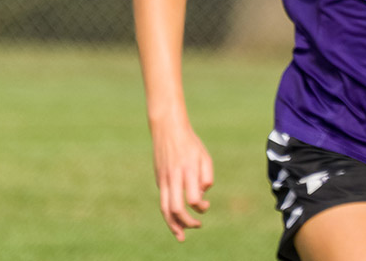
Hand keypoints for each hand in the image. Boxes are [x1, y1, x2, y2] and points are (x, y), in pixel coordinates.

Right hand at [149, 119, 213, 241]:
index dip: (201, 207)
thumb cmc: (190, 142)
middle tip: (197, 226)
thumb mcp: (204, 156)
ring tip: (180, 236)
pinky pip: (163, 200)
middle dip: (187, 223)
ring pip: (165, 208)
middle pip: (176, 209)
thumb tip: (202, 194)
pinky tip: (174, 220)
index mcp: (188, 171)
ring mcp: (164, 179)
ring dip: (173, 225)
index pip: (193, 199)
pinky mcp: (159, 179)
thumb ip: (207, 176)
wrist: (167, 128)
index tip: (206, 205)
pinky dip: (168, 213)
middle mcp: (174, 177)